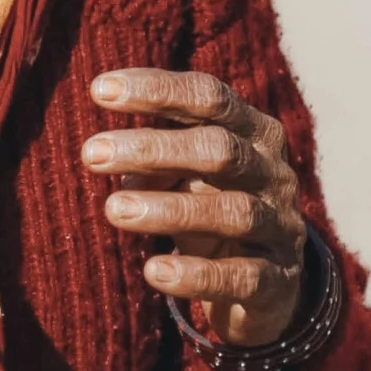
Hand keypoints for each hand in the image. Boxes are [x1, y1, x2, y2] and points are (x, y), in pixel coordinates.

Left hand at [88, 68, 305, 347]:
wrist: (269, 280)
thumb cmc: (211, 204)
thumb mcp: (186, 173)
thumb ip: (154, 158)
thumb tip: (108, 155)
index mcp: (252, 131)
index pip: (209, 97)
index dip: (158, 89)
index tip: (99, 89)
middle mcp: (273, 172)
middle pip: (219, 149)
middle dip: (152, 148)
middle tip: (91, 153)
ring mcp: (280, 227)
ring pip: (232, 211)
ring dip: (168, 209)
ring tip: (112, 209)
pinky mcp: (277, 281)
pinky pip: (242, 277)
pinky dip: (196, 275)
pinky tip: (153, 272)